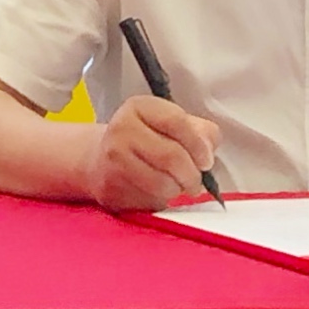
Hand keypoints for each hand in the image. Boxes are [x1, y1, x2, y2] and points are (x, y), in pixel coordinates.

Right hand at [85, 95, 219, 211]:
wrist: (101, 162)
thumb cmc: (145, 142)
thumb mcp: (172, 125)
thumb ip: (199, 132)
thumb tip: (207, 152)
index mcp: (139, 107)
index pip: (176, 121)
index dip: (198, 145)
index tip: (206, 161)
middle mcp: (122, 128)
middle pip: (171, 156)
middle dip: (191, 175)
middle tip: (195, 182)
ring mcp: (113, 159)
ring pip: (161, 183)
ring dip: (176, 190)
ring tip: (175, 186)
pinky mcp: (110, 187)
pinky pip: (147, 200)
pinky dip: (159, 201)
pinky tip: (155, 192)